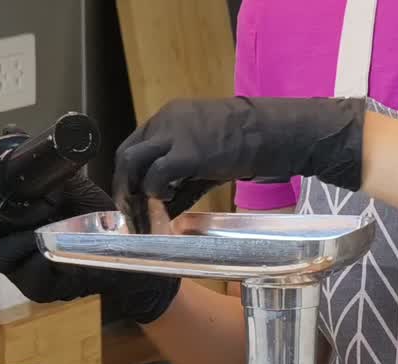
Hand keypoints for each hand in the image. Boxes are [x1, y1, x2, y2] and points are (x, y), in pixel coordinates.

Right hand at [0, 171, 178, 322]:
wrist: (129, 244)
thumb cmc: (91, 217)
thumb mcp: (64, 182)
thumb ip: (36, 162)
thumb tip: (9, 131)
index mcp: (3, 226)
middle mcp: (6, 249)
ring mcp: (22, 272)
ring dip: (13, 238)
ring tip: (38, 220)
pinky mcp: (42, 289)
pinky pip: (28, 275)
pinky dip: (35, 256)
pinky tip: (47, 243)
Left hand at [112, 97, 365, 232]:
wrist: (274, 133)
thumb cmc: (248, 144)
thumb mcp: (208, 156)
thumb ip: (182, 177)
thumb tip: (164, 206)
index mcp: (170, 116)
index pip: (135, 144)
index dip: (129, 174)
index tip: (130, 197)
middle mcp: (166, 120)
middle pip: (127, 153)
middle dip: (123, 185)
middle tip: (129, 211)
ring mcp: (174, 133)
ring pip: (133, 161)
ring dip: (132, 190)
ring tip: (141, 213)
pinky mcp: (187, 151)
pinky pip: (156, 174)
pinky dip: (154, 192)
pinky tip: (166, 203)